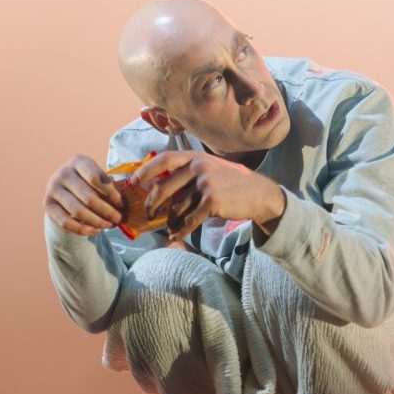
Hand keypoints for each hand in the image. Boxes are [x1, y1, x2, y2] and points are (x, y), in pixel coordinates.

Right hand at [44, 154, 124, 236]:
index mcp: (78, 161)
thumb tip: (123, 205)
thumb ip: (109, 187)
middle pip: (88, 197)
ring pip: (78, 211)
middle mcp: (63, 173)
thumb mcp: (98, 179)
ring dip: (97, 221)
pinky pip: (66, 222)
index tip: (121, 204)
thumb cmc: (89, 183)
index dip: (111, 193)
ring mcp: (53, 188)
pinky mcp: (47, 204)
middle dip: (107, 211)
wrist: (65, 190)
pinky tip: (96, 231)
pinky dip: (83, 229)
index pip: (96, 178)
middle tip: (118, 219)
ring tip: (108, 226)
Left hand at [131, 151, 285, 241]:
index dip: (145, 170)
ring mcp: (205, 184)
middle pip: (163, 188)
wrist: (259, 194)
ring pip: (176, 208)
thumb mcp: (211, 167)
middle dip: (152, 204)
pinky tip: (177, 236)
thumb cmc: (231, 183)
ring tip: (170, 229)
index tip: (133, 182)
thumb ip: (188, 171)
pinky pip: (189, 220)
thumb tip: (159, 184)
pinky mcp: (211, 202)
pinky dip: (181, 231)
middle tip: (149, 215)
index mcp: (195, 157)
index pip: (163, 159)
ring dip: (170, 222)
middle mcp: (198, 167)